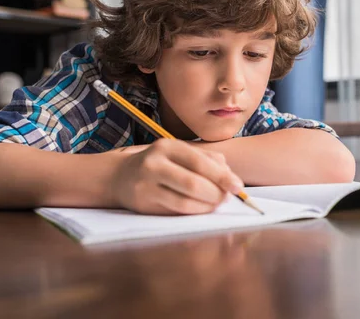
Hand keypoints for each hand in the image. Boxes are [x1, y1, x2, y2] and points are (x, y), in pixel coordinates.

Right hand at [106, 139, 243, 214]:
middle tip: (227, 198)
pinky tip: (202, 208)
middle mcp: (154, 164)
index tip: (238, 186)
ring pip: (185, 201)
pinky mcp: (143, 204)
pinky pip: (176, 212)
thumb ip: (208, 159)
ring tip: (216, 204)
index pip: (200, 162)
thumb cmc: (161, 164)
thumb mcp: (181, 153)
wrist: (121, 176)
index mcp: (168, 147)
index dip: (222, 176)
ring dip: (207, 206)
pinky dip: (195, 212)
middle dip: (216, 194)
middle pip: (194, 183)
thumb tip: (231, 177)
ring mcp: (146, 185)